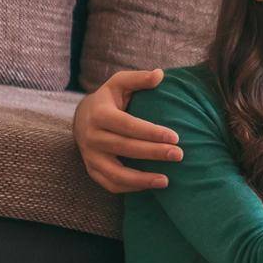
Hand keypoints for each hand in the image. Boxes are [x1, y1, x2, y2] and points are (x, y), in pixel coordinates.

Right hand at [73, 69, 183, 191]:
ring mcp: (90, 156)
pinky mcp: (92, 170)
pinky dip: (131, 188)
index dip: (151, 132)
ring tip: (166, 180)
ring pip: (115, 173)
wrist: (82, 118)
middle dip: (153, 153)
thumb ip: (139, 79)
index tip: (175, 137)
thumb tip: (160, 74)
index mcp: (99, 114)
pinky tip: (151, 185)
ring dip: (141, 179)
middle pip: (124, 148)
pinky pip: (111, 184)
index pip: (127, 125)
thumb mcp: (119, 84)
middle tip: (179, 155)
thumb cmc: (109, 99)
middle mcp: (91, 136)